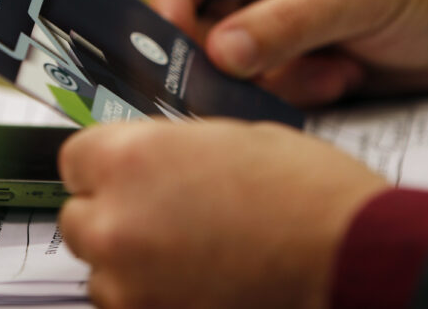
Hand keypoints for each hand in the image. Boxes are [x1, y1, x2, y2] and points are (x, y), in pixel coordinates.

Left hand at [58, 120, 388, 308]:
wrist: (352, 258)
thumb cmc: (308, 194)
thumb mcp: (231, 136)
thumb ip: (173, 148)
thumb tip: (152, 161)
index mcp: (130, 159)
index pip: (75, 159)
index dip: (107, 163)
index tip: (127, 172)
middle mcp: (116, 222)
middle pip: (80, 217)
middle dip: (116, 213)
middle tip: (166, 213)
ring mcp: (130, 285)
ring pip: (102, 270)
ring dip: (133, 260)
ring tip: (191, 251)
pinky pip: (132, 306)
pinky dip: (156, 295)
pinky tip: (202, 280)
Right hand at [151, 0, 427, 106]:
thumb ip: (289, 20)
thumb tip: (219, 52)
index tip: (173, 39)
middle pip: (196, 14)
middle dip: (221, 51)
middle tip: (250, 77)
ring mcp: (272, 18)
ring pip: (227, 59)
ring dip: (275, 76)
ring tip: (336, 69)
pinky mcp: (290, 58)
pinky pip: (261, 86)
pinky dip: (299, 90)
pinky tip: (346, 76)